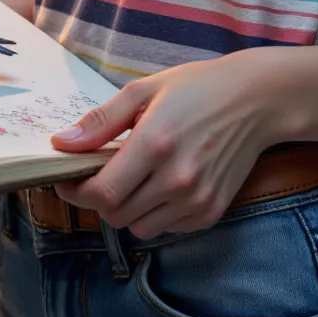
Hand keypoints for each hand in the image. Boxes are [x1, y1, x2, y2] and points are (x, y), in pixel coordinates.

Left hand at [48, 54, 272, 239]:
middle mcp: (177, 178)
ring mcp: (197, 199)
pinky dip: (156, 213)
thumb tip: (61, 144)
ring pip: (139, 227)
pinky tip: (163, 184)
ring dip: (128, 208)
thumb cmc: (196, 88)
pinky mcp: (211, 212)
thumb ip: (101, 121)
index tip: (67, 179)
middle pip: (116, 214)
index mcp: (155, 143)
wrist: (255, 100)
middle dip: (100, 198)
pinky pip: (167, 228)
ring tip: (137, 177)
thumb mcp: (143, 90)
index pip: (102, 193)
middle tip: (103, 172)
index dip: (76, 191)